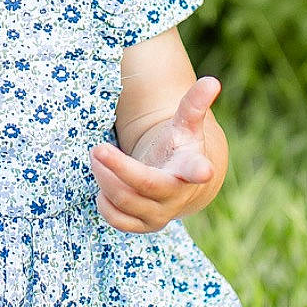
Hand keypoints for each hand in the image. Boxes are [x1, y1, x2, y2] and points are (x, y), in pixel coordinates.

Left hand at [89, 75, 220, 233]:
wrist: (177, 182)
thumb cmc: (179, 147)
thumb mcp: (186, 125)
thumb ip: (195, 104)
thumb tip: (211, 81)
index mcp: (190, 167)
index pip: (196, 169)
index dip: (200, 171)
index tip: (205, 171)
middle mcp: (177, 195)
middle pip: (145, 184)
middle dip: (119, 167)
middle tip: (96, 148)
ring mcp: (161, 214)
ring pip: (125, 201)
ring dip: (104, 178)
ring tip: (95, 158)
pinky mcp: (145, 226)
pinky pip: (118, 220)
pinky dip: (105, 203)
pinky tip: (103, 184)